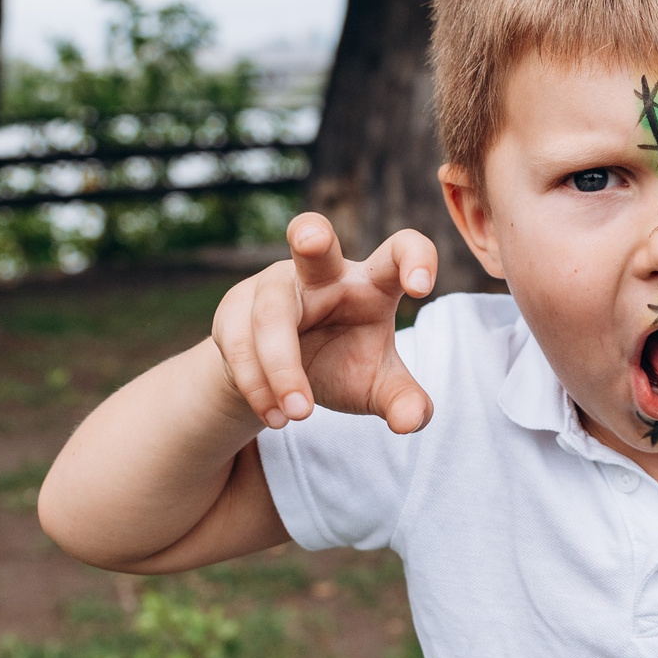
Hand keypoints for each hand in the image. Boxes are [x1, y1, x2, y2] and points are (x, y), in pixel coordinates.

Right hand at [211, 212, 436, 432]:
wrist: (276, 379)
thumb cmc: (340, 364)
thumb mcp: (377, 387)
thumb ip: (402, 401)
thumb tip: (411, 421)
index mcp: (370, 283)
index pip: (398, 251)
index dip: (413, 258)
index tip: (422, 288)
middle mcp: (321, 274)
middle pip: (313, 242)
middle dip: (311, 236)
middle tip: (312, 239)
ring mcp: (274, 286)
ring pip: (271, 315)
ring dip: (282, 369)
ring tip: (299, 415)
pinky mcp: (236, 309)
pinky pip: (240, 344)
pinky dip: (257, 385)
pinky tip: (274, 416)